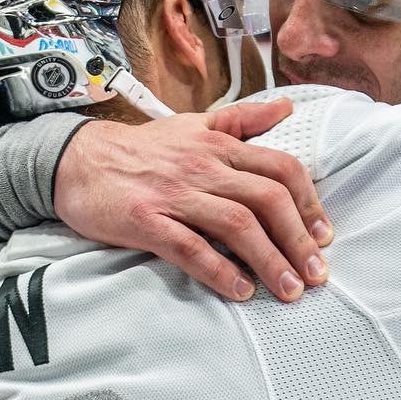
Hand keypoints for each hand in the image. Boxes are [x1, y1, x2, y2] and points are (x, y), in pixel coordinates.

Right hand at [55, 98, 331, 303]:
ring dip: (269, 260)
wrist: (77, 161)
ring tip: (289, 290)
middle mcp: (203, 166)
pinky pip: (190, 248)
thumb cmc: (143, 149)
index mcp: (219, 144)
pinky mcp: (146, 221)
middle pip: (266, 199)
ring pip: (236, 225)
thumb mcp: (194, 124)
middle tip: (316, 274)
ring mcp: (174, 194)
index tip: (324, 235)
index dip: (309, 203)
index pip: (280, 168)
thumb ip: (243, 120)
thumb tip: (286, 109)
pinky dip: (220, 271)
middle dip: (298, 239)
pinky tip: (241, 289)